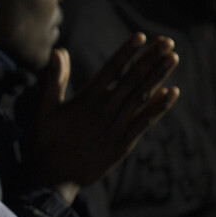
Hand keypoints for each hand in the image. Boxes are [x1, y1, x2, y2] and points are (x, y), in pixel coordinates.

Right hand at [24, 32, 179, 203]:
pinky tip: (173, 92)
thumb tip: (59, 51)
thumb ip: (53, 81)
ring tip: (173, 58)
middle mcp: (103, 112)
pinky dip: (159, 107)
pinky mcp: (122, 144)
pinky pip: (145, 122)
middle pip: (131, 80)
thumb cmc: (44, 142)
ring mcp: (115, 128)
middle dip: (150, 59)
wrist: (52, 179)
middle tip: (167, 41)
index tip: (141, 37)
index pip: (110, 70)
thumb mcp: (42, 110)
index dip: (126, 53)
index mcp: (84, 101)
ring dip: (158, 77)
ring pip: (141, 97)